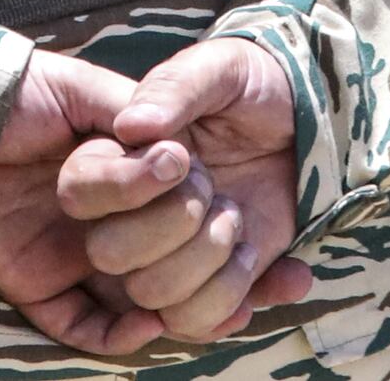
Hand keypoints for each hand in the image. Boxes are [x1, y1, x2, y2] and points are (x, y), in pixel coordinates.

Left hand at [0, 51, 194, 353]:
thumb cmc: (3, 95)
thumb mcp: (73, 88)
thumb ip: (127, 109)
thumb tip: (180, 152)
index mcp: (118, 165)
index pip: (177, 197)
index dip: (203, 207)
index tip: (226, 207)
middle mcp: (102, 215)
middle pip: (164, 251)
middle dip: (187, 253)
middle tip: (204, 246)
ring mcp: (70, 253)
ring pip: (135, 296)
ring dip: (167, 302)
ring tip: (189, 300)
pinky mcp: (35, 285)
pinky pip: (83, 325)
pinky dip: (117, 335)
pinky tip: (145, 323)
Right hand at [63, 35, 310, 342]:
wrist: (309, 122)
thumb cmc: (254, 85)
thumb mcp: (222, 69)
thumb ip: (176, 86)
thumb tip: (131, 128)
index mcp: (118, 155)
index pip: (79, 189)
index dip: (125, 185)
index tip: (182, 160)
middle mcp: (132, 212)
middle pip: (108, 253)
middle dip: (170, 226)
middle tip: (217, 192)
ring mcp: (170, 252)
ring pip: (152, 296)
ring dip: (207, 266)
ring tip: (240, 224)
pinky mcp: (211, 281)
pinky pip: (198, 320)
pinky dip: (237, 300)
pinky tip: (279, 271)